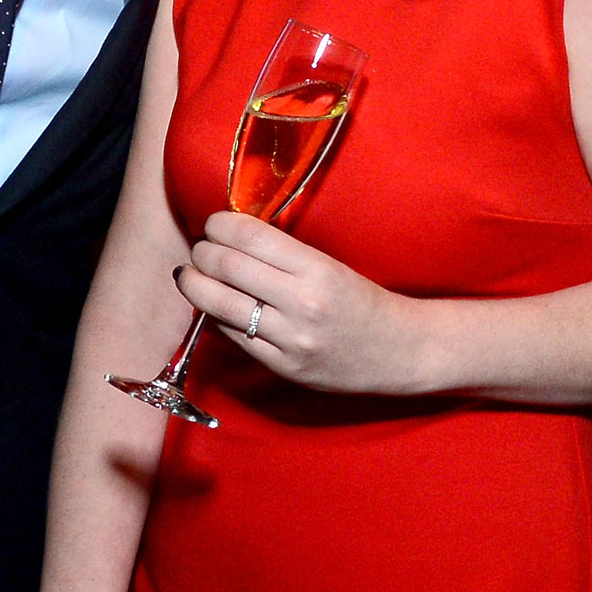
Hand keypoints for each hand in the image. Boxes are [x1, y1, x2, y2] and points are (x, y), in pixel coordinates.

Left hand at [176, 211, 430, 395]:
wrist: (400, 351)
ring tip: (191, 276)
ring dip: (195, 285)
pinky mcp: (283, 367)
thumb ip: (282, 255)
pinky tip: (214, 307)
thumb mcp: (331, 266)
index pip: (249, 237)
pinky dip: (215, 317)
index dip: (219, 225)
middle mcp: (302, 303)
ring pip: (219, 305)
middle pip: (226, 267)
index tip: (214, 224)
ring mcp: (290, 339)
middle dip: (201, 253)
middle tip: (200, 249)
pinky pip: (232, 337)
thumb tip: (227, 240)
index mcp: (317, 269)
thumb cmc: (363, 301)